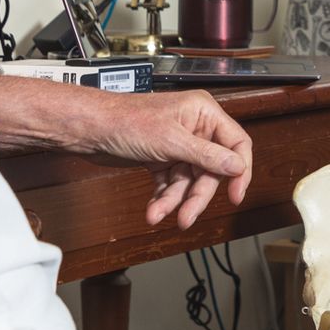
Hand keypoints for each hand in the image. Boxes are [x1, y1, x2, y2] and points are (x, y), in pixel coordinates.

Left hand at [89, 91, 253, 226]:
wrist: (89, 129)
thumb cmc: (125, 120)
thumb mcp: (171, 140)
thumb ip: (207, 155)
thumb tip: (237, 166)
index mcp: (203, 113)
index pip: (237, 143)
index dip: (240, 170)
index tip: (235, 195)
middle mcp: (194, 128)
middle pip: (211, 169)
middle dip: (197, 195)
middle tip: (188, 216)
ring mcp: (177, 144)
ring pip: (189, 181)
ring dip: (175, 201)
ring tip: (159, 214)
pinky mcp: (161, 158)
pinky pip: (171, 184)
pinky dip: (163, 198)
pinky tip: (153, 209)